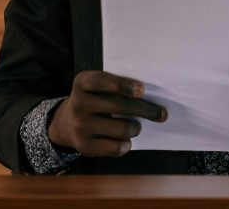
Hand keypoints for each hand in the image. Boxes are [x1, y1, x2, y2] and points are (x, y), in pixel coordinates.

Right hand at [48, 70, 167, 157]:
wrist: (67, 123)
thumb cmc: (94, 100)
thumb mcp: (97, 87)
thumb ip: (116, 87)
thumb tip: (151, 96)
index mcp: (82, 83)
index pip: (101, 81)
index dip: (122, 85)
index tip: (142, 89)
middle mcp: (78, 103)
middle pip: (119, 106)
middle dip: (145, 110)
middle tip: (162, 114)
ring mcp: (80, 126)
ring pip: (121, 128)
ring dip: (135, 128)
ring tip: (136, 127)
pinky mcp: (84, 146)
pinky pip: (114, 147)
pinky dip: (125, 145)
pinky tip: (126, 141)